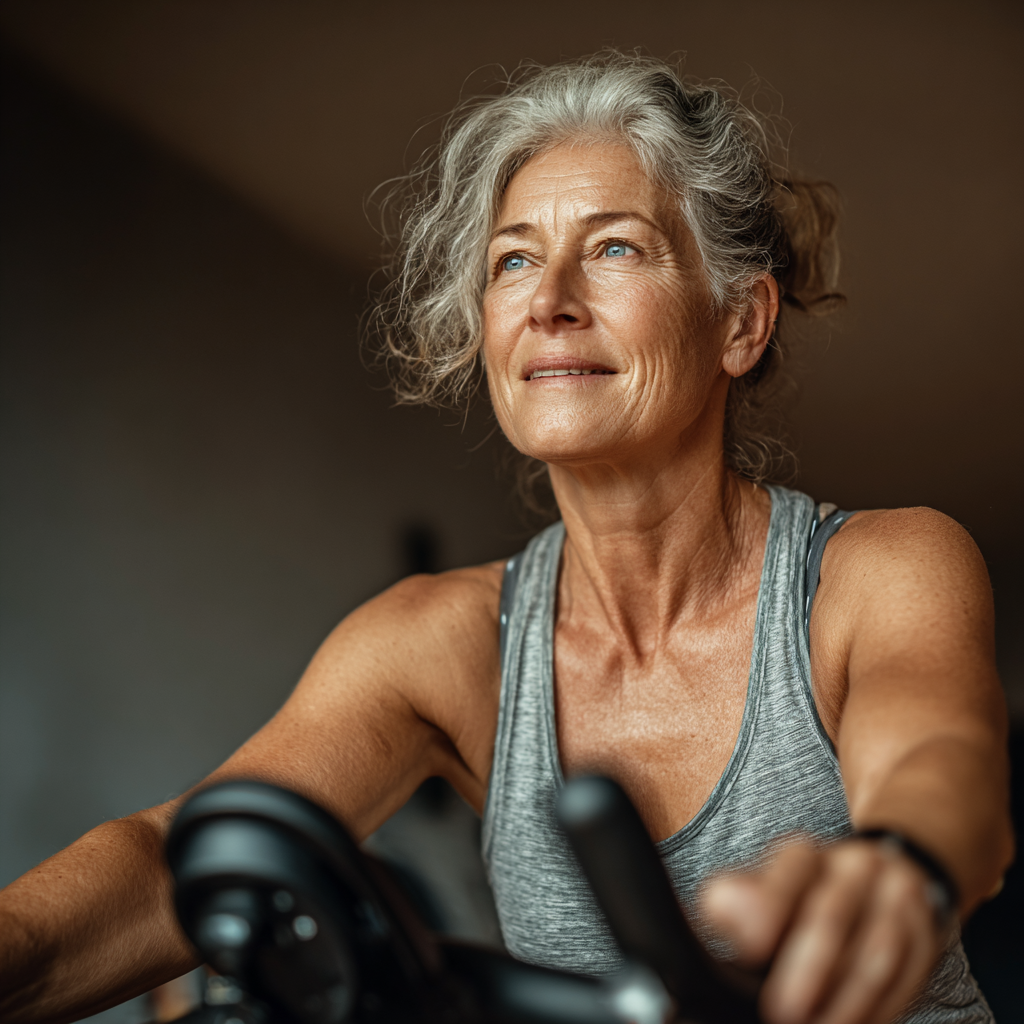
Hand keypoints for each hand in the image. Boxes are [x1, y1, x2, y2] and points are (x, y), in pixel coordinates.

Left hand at [700, 837, 946, 1023]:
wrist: (881, 878)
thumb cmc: (805, 896)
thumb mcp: (763, 888)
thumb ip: (734, 899)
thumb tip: (725, 908)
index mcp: (807, 854)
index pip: (788, 874)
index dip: (768, 907)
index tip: (751, 947)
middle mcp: (856, 867)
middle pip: (831, 915)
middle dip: (808, 970)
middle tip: (783, 1011)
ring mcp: (898, 900)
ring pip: (876, 953)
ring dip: (846, 1002)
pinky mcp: (926, 938)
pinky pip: (906, 980)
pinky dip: (878, 1012)